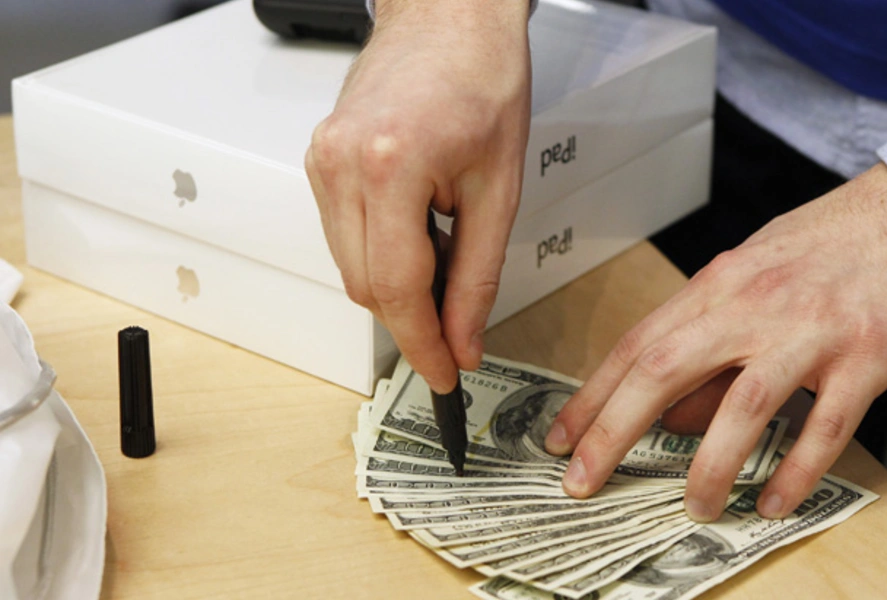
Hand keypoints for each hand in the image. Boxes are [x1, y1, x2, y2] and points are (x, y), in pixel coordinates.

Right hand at [305, 0, 531, 391]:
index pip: (396, 289)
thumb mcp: (499, 189)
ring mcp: (322, 161)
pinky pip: (342, 236)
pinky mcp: (320, 160)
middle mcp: (341, 164)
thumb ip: (477, 276)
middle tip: (458, 323)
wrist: (450, 17)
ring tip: (444, 254)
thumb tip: (462, 340)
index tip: (444, 374)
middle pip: (365, 286)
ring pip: (349, 267)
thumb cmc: (482, 79)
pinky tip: (416, 234)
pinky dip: (380, 254)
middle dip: (412, 319)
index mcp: (389, 166)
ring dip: (396, 285)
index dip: (422, 343)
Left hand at [545, 163, 886, 520]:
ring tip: (693, 507)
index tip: (561, 438)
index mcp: (716, 286)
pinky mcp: (866, 358)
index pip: (636, 346)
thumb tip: (666, 415)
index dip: (592, 397)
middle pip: (665, 370)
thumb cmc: (818, 248)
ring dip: (710, 465)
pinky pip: (826, 426)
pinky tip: (771, 501)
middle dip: (614, 431)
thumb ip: (704, 343)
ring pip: (744, 405)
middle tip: (583, 480)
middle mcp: (753, 307)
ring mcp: (810, 333)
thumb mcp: (745, 280)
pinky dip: (796, 471)